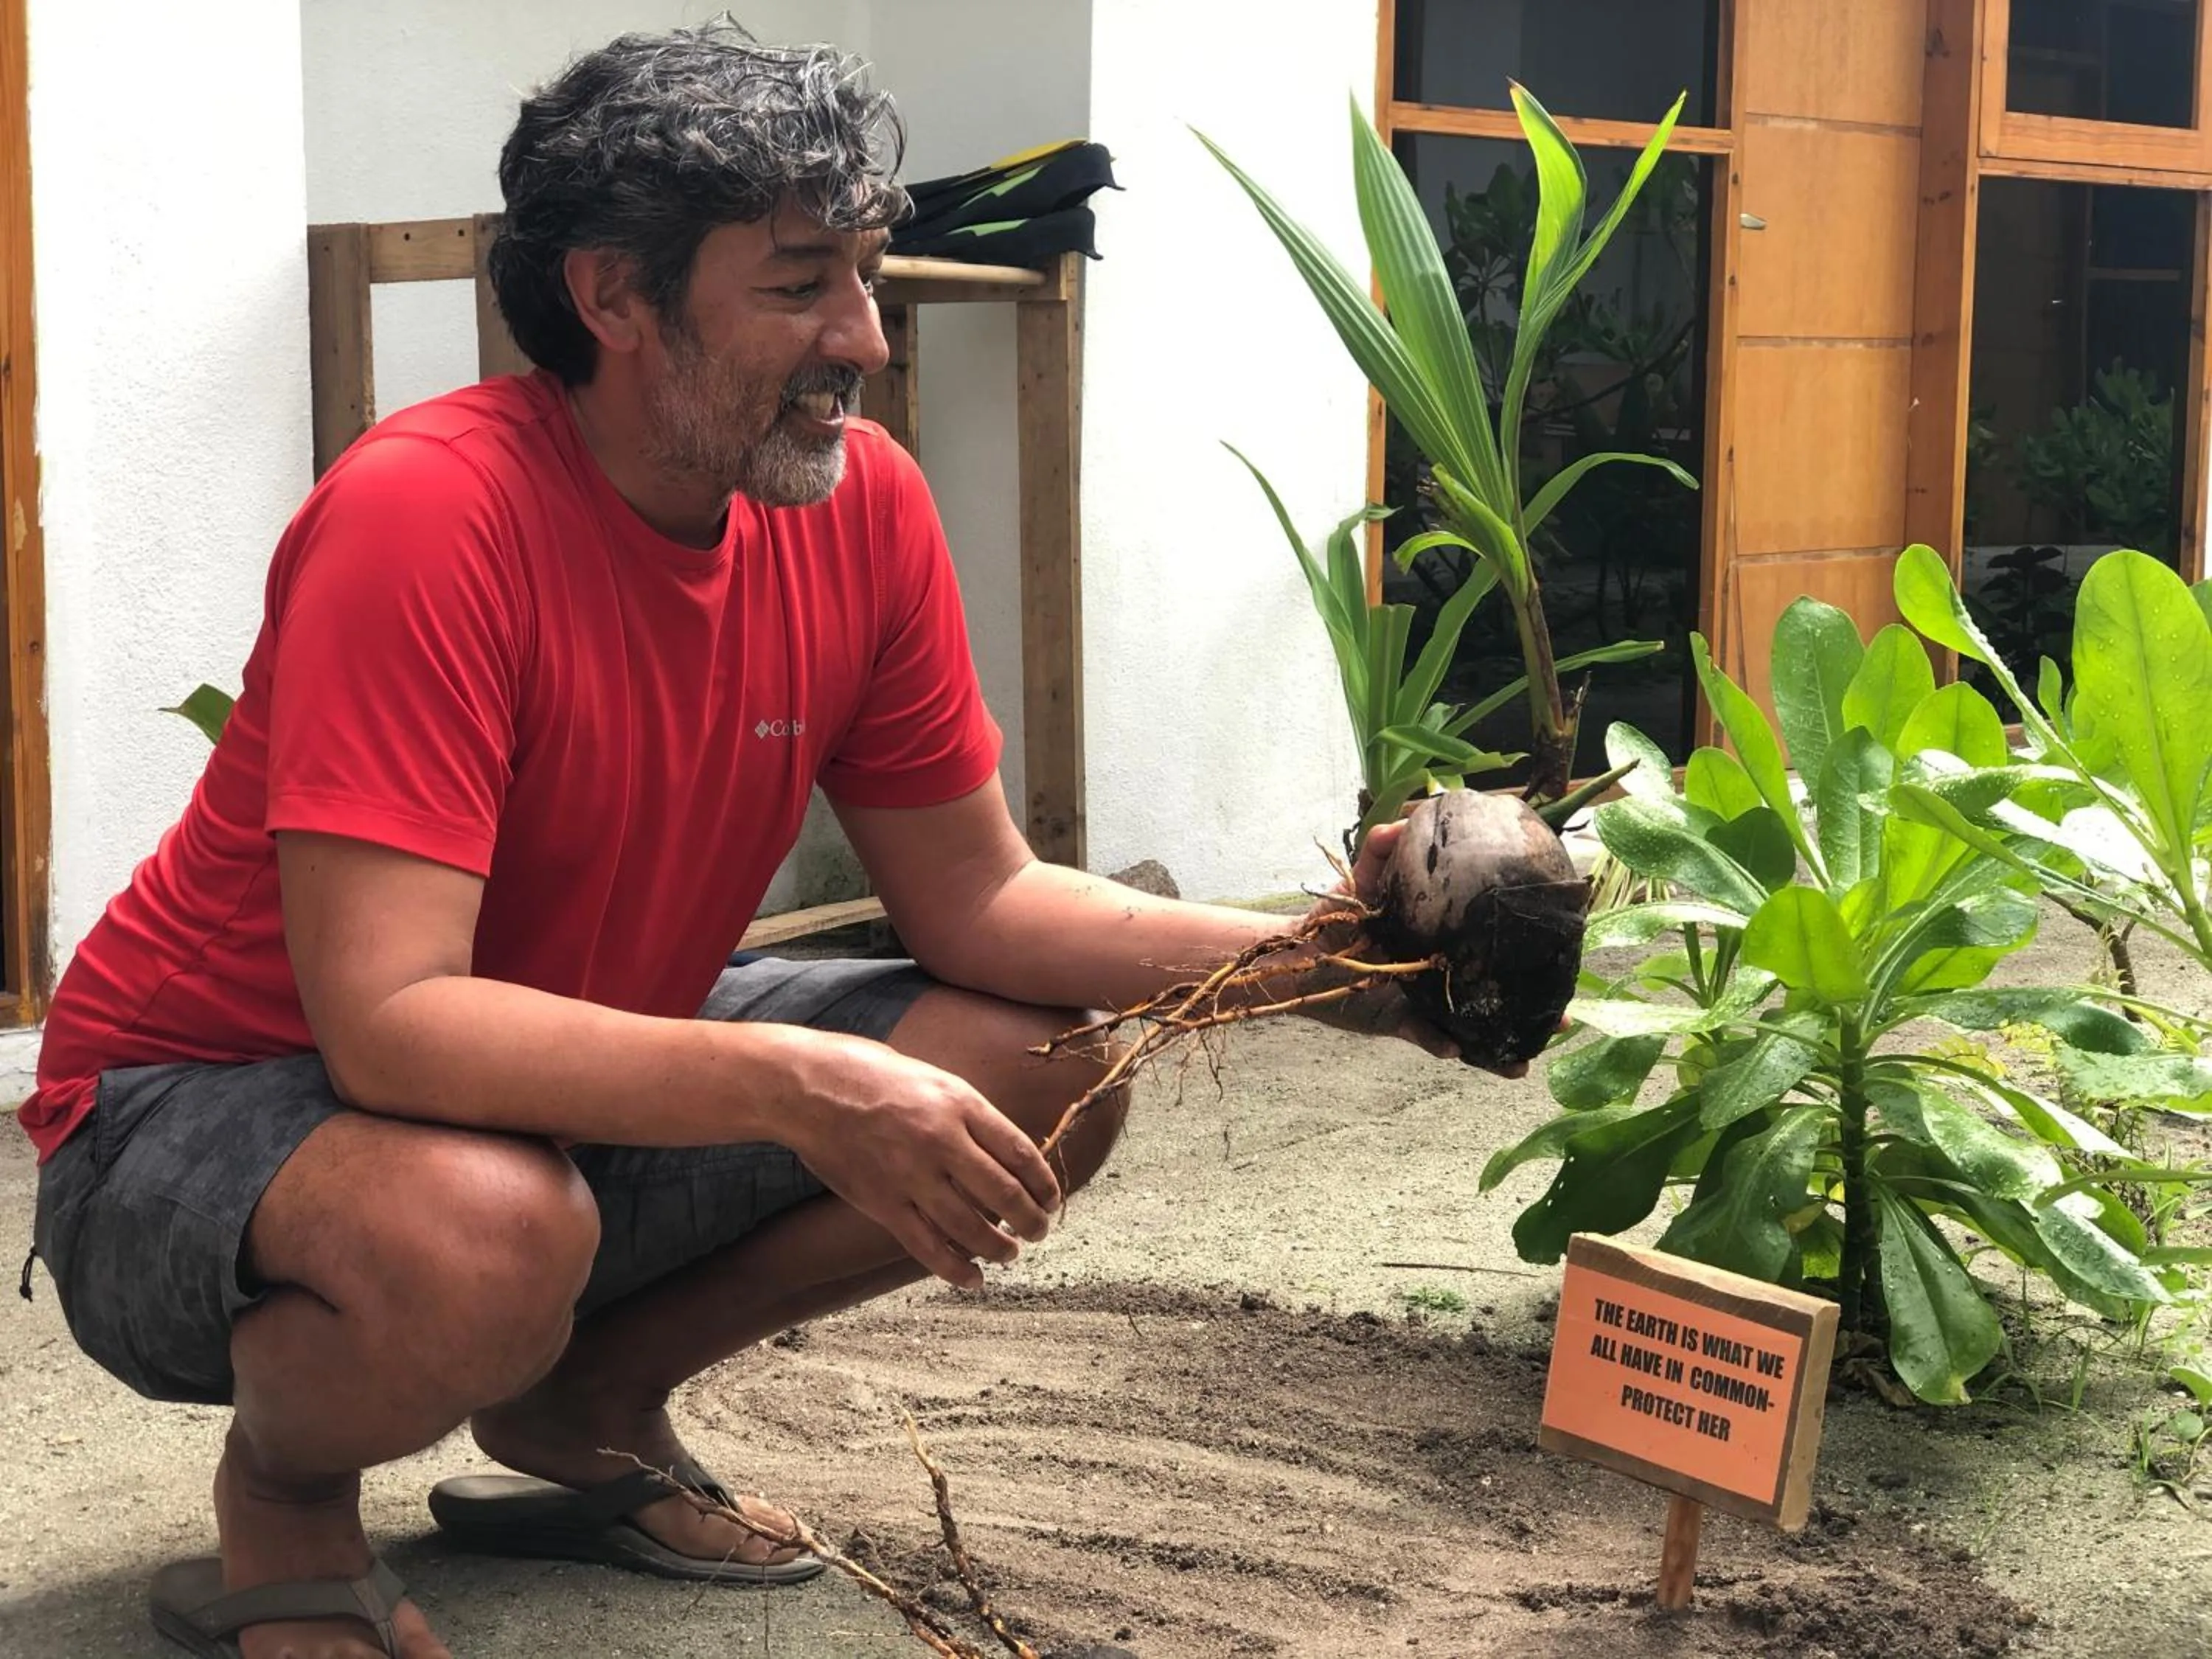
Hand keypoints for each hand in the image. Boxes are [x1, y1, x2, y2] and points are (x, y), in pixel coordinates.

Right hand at [785, 1035, 1062, 1289]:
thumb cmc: (871, 1075)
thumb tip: (1003, 1152)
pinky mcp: (883, 1203)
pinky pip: (927, 1247)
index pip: (1020, 1152)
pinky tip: (973, 1279)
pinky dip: (956, 1269)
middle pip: (1004, 1194)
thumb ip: (967, 1115)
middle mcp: (942, 1140)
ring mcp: (911, 1175)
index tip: (1051, 1199)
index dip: (1043, 1183)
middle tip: (1039, 1231)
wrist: (808, 1087)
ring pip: (971, 1227)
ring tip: (1010, 1253)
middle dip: (1031, 1221)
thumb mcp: (932, 1078)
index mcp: (959, 1103)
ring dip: (999, 1248)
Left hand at [1297, 817, 1536, 1078]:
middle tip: (1562, 1020)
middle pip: (1491, 993)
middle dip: (1527, 1009)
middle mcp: (1440, 973)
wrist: (1296, 957)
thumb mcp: (1361, 880)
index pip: (1490, 949)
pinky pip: (1425, 1037)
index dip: (1523, 956)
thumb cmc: (1334, 916)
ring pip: (1469, 1026)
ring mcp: (1422, 1001)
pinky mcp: (1397, 1022)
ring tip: (1522, 1061)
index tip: (1560, 959)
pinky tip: (1454, 1048)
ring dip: (1495, 1045)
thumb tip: (1397, 824)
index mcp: (1443, 941)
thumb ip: (1378, 851)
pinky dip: (1439, 1043)